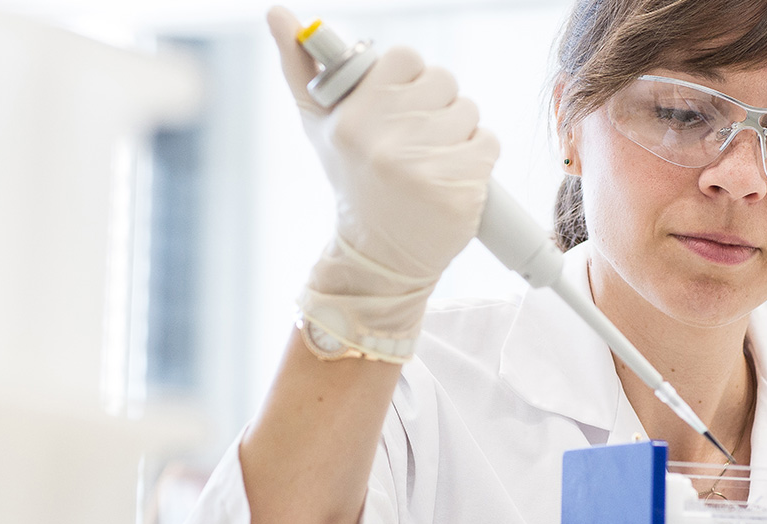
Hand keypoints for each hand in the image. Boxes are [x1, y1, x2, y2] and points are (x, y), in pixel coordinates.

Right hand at [266, 7, 498, 280]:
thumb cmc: (352, 181)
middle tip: (414, 140)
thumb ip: (300, 67)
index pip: (406, 57)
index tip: (398, 105)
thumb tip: (278, 14)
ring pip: (469, 111)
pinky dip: (477, 157)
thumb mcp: (320, 127)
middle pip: (444, 81)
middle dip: (435, 106)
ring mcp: (423, 169)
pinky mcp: (459, 191)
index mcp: (353, 119)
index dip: (409, 79)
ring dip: (457, 132)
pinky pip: (488, 143)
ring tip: (430, 161)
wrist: (378, 256)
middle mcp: (385, 142)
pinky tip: (451, 177)